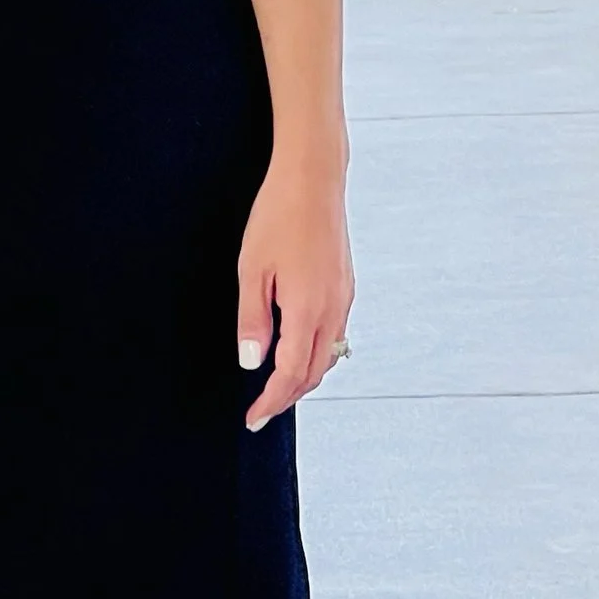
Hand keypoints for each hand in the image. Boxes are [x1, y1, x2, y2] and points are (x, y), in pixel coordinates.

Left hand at [235, 151, 354, 429]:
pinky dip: (315, 355)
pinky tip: (297, 351)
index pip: (290, 374)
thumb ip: (253, 321)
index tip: (253, 418)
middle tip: (261, 411)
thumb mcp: (252, 270)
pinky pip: (335, 335)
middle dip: (287, 397)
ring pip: (327, 357)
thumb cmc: (278, 217)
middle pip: (313, 373)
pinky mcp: (346, 287)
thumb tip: (252, 364)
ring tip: (276, 388)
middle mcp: (332, 310)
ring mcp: (343, 298)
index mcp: (307, 310)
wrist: (313, 180)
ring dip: (303, 378)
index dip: (271, 402)